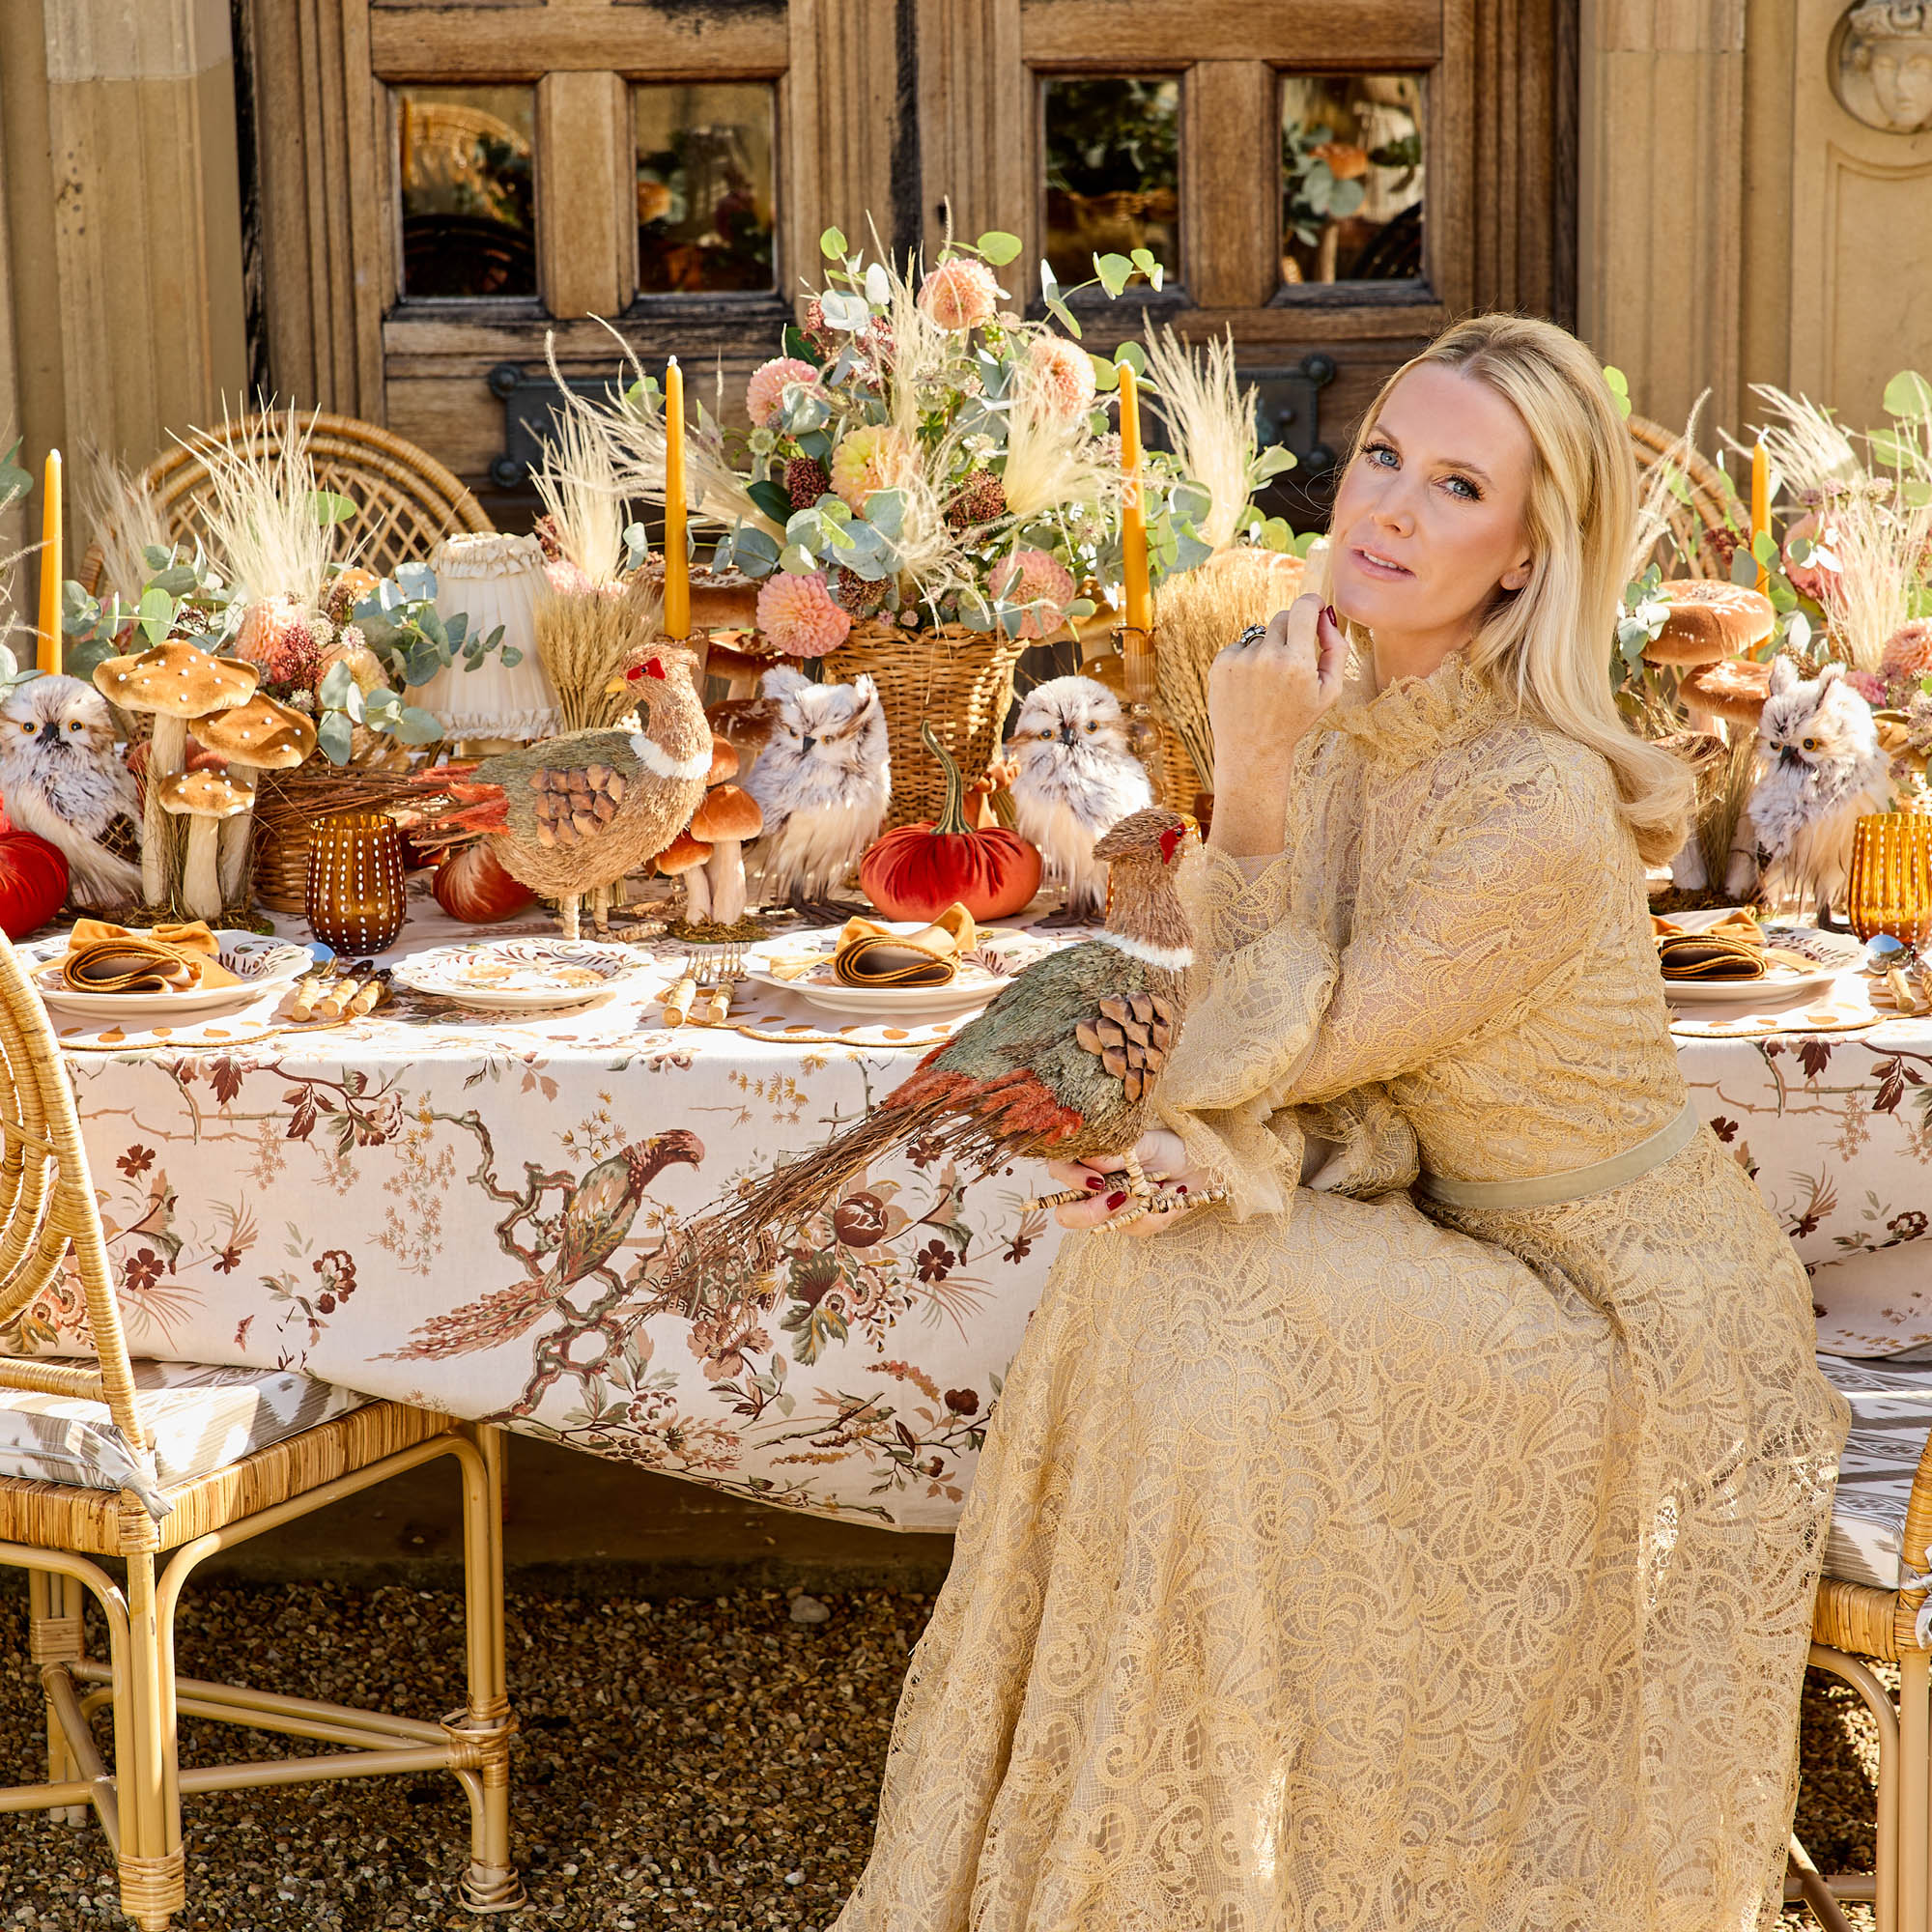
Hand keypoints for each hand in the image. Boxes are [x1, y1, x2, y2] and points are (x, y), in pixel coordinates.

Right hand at [1044, 1130, 1214, 1238]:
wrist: (1197, 1163)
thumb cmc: (1165, 1146)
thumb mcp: (1143, 1142)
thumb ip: (1116, 1152)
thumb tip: (1091, 1161)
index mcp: (1086, 1161)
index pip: (1059, 1170)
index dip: (1070, 1179)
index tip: (1096, 1181)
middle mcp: (1091, 1187)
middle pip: (1066, 1214)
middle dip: (1089, 1212)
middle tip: (1117, 1200)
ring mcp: (1110, 1208)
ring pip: (1103, 1225)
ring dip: (1134, 1210)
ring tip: (1159, 1189)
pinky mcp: (1132, 1223)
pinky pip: (1136, 1228)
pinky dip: (1157, 1213)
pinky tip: (1170, 1196)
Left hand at [1206, 596, 1348, 856]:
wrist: (1252, 749)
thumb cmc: (1295, 720)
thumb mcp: (1329, 691)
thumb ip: (1335, 649)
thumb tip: (1325, 616)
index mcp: (1297, 662)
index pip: (1303, 608)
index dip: (1311, 602)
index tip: (1314, 606)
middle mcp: (1267, 657)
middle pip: (1282, 618)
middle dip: (1291, 630)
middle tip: (1292, 656)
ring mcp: (1241, 660)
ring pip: (1261, 636)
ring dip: (1267, 650)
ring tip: (1267, 684)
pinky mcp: (1220, 665)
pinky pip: (1240, 647)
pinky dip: (1246, 660)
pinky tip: (1250, 686)